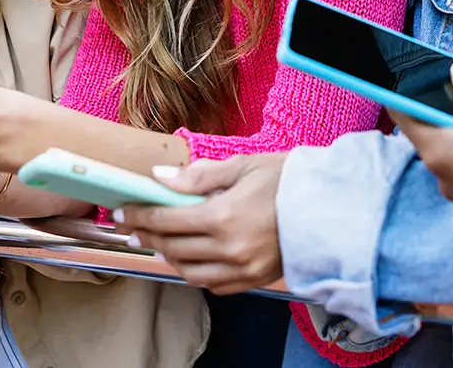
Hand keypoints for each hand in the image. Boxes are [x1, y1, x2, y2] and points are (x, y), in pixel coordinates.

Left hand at [117, 153, 286, 294]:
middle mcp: (228, 249)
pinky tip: (189, 259)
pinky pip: (213, 285)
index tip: (122, 210)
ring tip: (156, 243)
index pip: (167, 220)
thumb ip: (200, 176)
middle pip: (173, 247)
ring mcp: (241, 269)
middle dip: (148, 235)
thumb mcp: (243, 166)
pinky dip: (195, 273)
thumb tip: (161, 179)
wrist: (330, 207)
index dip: (140, 215)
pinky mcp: (253, 280)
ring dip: (168, 257)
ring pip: (189, 273)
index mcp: (224, 217)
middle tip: (132, 225)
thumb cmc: (288, 180)